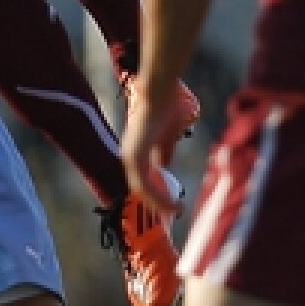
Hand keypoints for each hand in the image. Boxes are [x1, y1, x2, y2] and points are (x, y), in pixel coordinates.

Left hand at [122, 86, 187, 218]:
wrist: (158, 92)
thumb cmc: (165, 107)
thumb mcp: (167, 136)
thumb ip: (164, 151)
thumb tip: (165, 166)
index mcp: (136, 150)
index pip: (143, 178)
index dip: (156, 192)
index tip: (171, 202)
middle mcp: (129, 155)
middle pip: (141, 188)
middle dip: (157, 202)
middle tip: (173, 213)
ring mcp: (130, 156)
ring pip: (142, 190)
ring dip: (159, 203)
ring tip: (175, 211)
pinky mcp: (135, 157)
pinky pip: (145, 186)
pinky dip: (158, 197)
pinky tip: (171, 203)